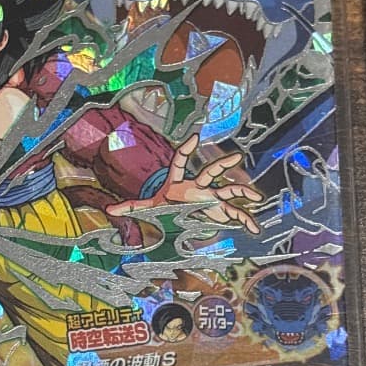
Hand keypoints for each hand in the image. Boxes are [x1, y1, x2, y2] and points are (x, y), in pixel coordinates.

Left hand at [105, 133, 261, 233]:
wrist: (177, 211)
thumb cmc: (165, 204)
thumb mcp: (147, 208)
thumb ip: (130, 206)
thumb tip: (108, 208)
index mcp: (178, 182)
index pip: (180, 162)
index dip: (186, 150)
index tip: (195, 137)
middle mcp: (197, 186)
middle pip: (210, 172)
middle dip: (222, 164)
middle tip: (236, 157)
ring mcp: (209, 197)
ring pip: (227, 190)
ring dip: (242, 191)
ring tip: (256, 196)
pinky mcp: (217, 210)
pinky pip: (233, 213)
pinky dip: (245, 220)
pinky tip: (255, 228)